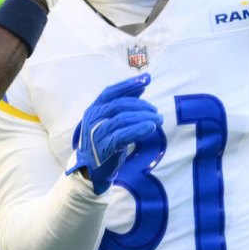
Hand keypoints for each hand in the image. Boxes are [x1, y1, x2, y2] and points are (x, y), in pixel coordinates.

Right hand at [65, 74, 161, 194]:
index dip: (129, 85)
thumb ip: (124, 104)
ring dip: (144, 117)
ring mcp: (97, 132)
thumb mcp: (110, 121)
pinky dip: (138, 129)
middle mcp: (93, 118)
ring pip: (123, 118)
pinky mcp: (104, 146)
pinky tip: (150, 128)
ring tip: (158, 120)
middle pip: (119, 104)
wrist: (90, 170)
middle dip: (141, 105)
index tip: (147, 79)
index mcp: (94, 109)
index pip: (111, 91)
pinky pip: (123, 135)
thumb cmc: (103, 142)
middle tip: (156, 111)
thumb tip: (141, 85)